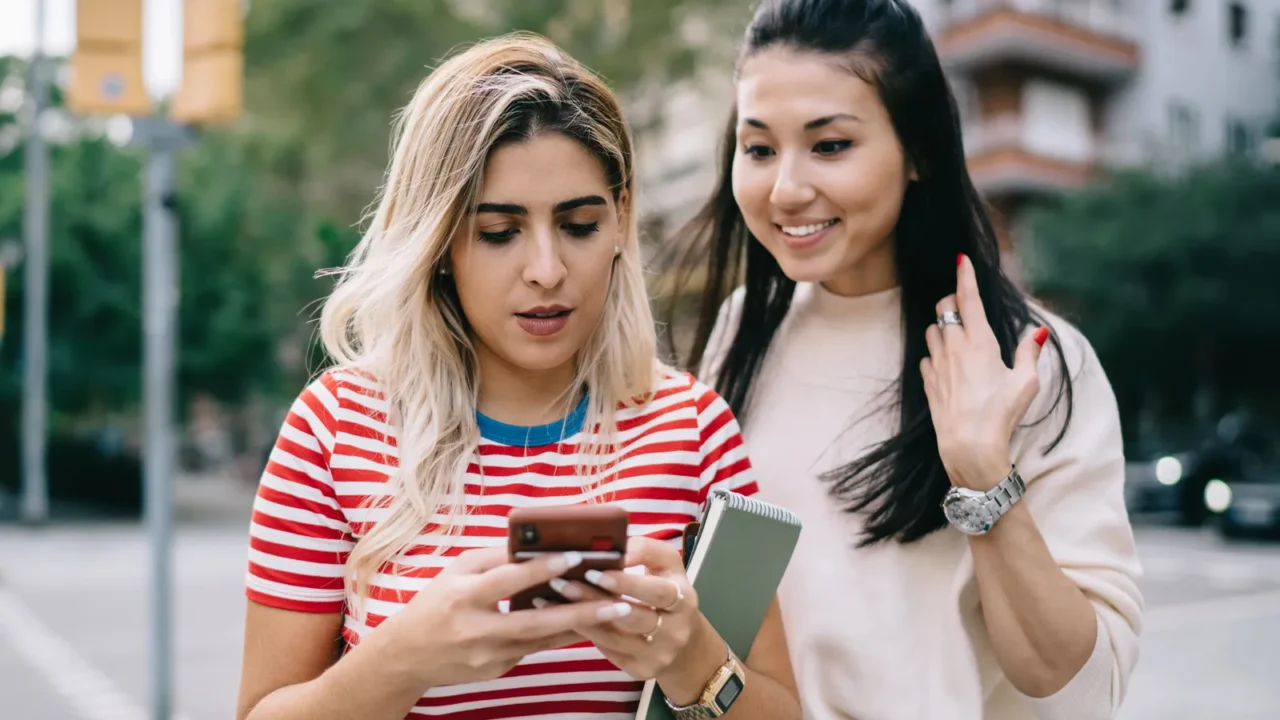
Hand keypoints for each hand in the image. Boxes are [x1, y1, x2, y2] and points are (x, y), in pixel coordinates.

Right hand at [376, 547, 633, 689]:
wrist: (407, 656)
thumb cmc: (435, 603)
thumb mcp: (456, 571)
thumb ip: (494, 558)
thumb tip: (534, 542)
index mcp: (462, 597)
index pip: (506, 581)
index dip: (541, 569)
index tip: (575, 556)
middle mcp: (476, 630)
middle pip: (535, 622)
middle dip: (580, 611)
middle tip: (617, 601)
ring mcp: (488, 656)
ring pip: (543, 639)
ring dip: (580, 625)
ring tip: (616, 611)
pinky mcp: (498, 669)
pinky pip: (535, 649)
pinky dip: (560, 635)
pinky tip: (587, 623)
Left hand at [540, 536, 704, 681]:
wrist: (684, 643)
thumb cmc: (667, 593)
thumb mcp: (666, 567)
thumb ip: (645, 550)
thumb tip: (616, 545)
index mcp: (684, 599)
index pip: (658, 592)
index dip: (628, 582)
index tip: (596, 571)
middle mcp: (675, 631)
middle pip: (633, 617)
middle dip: (596, 600)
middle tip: (564, 583)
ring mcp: (658, 655)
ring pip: (614, 637)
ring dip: (582, 616)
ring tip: (554, 596)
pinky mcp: (640, 670)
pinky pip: (607, 650)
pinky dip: (584, 631)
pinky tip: (562, 616)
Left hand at [921, 253, 1049, 490]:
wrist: (969, 446)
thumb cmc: (1001, 414)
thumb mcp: (1026, 382)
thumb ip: (1029, 353)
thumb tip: (1039, 332)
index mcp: (979, 342)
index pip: (968, 298)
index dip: (965, 275)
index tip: (962, 259)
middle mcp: (953, 348)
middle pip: (943, 308)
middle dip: (952, 300)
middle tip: (965, 306)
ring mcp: (936, 365)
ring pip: (932, 331)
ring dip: (942, 327)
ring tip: (959, 338)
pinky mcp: (928, 383)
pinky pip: (926, 358)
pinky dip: (935, 355)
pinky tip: (948, 366)